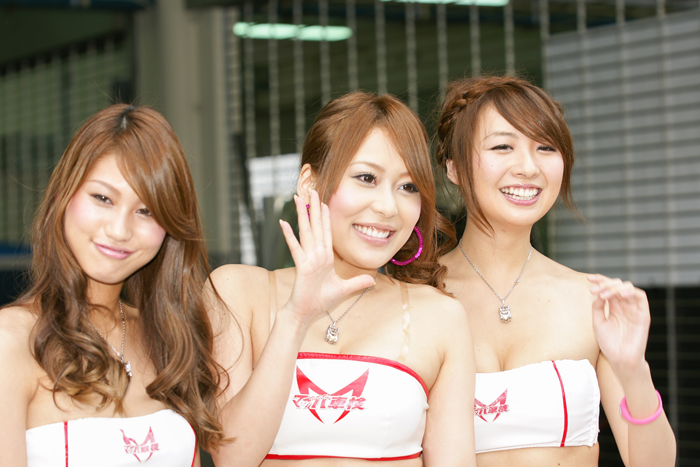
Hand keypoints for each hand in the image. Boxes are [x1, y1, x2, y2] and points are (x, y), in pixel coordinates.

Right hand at [279, 190, 374, 325]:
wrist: (305, 314)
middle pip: (316, 227)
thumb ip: (357, 282)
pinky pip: (295, 248)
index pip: (326, 233)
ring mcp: (308, 259)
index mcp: (325, 258)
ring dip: (302, 215)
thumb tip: (372, 279)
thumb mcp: (344, 289)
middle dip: (314, 208)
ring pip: (306, 232)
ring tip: (299, 198)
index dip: (325, 218)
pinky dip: (289, 235)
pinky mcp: (302, 267)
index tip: (325, 203)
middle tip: (312, 190)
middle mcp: (316, 255)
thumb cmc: (320, 302)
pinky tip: (284, 223)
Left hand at [589, 274, 650, 375]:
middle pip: (617, 285)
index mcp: (613, 306)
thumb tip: (598, 293)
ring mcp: (633, 308)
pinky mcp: (643, 314)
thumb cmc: (609, 343)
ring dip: (615, 287)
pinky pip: (640, 297)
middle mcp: (624, 305)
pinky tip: (620, 294)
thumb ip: (597, 307)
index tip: (589, 278)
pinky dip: (631, 292)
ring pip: (628, 288)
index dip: (600, 280)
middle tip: (594, 289)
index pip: (608, 287)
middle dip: (605, 284)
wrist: (620, 359)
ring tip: (604, 294)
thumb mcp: (598, 322)